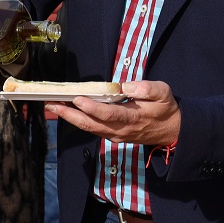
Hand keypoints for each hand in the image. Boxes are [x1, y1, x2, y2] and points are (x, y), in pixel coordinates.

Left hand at [49, 79, 181, 148]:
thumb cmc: (165, 108)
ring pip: (88, 128)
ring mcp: (115, 135)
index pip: (109, 114)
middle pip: (91, 124)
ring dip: (69, 117)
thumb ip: (147, 89)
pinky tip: (66, 111)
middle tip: (51, 104)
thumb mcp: (163, 93)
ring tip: (52, 106)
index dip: (92, 108)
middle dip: (69, 114)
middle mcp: (120, 130)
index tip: (78, 98)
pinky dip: (77, 120)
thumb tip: (127, 86)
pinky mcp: (111, 135)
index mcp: (133, 118)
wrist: (172, 130)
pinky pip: (91, 129)